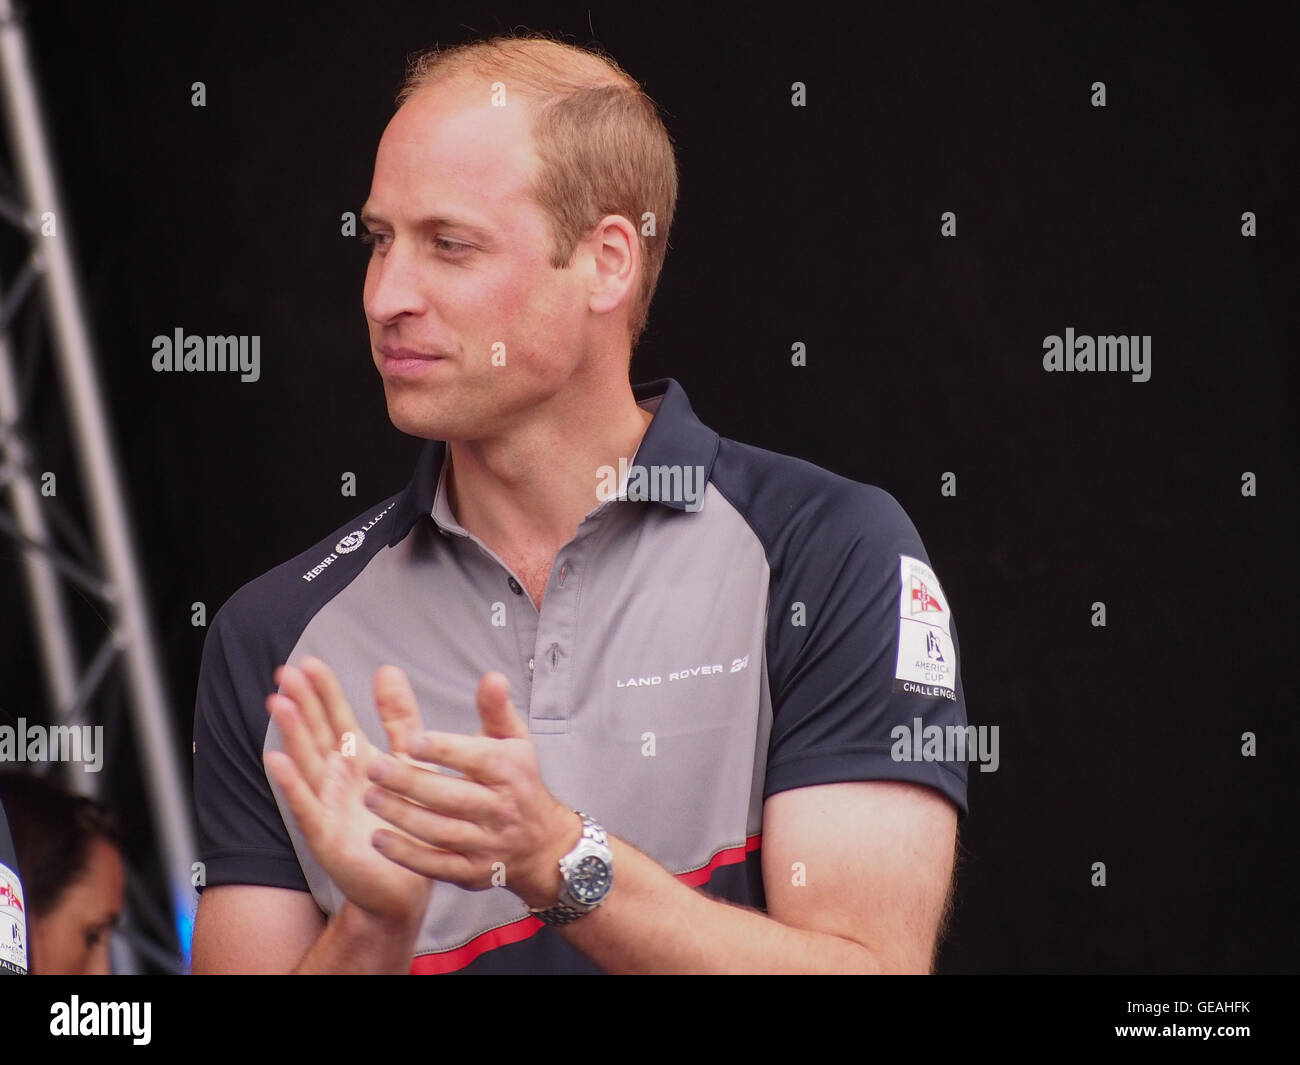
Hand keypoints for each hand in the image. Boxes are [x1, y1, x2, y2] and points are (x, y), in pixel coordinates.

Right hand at [264, 656, 433, 930]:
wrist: (404, 885)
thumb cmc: (404, 822)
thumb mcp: (407, 760)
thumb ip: (399, 718)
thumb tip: (388, 669)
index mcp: (355, 760)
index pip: (335, 718)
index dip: (323, 691)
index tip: (310, 662)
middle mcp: (334, 779)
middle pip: (314, 733)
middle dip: (301, 703)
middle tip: (285, 671)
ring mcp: (325, 806)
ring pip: (305, 763)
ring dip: (290, 733)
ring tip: (278, 703)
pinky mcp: (324, 836)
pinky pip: (305, 806)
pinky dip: (290, 784)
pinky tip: (276, 760)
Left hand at [362, 670, 580, 909]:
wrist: (542, 844)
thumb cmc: (518, 782)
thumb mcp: (515, 742)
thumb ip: (496, 709)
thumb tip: (491, 677)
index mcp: (510, 772)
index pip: (477, 759)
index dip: (444, 750)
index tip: (411, 741)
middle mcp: (500, 809)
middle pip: (452, 797)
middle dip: (411, 783)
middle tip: (374, 768)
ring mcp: (486, 844)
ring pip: (440, 831)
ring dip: (402, 816)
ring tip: (369, 796)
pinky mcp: (471, 872)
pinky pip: (436, 866)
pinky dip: (406, 855)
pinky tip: (379, 839)